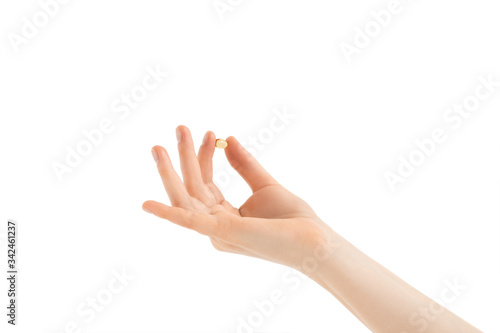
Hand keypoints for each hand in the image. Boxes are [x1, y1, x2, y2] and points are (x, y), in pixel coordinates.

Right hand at [142, 125, 336, 272]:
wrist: (313, 240)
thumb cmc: (292, 218)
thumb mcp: (264, 184)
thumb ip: (244, 164)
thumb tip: (228, 138)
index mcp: (224, 216)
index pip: (205, 183)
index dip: (204, 157)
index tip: (210, 133)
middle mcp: (215, 226)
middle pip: (192, 188)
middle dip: (183, 158)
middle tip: (179, 129)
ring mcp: (217, 231)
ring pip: (185, 199)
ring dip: (170, 173)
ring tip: (159, 147)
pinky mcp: (222, 233)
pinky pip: (189, 223)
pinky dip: (167, 214)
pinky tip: (146, 204)